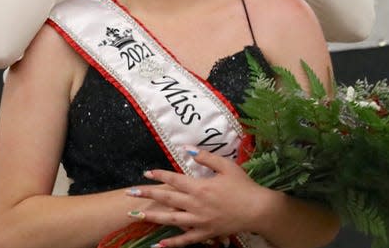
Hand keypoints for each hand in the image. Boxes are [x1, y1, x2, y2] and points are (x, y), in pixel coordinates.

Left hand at [125, 149, 273, 246]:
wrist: (257, 210)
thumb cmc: (243, 186)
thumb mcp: (226, 166)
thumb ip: (205, 157)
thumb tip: (187, 150)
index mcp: (200, 186)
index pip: (174, 179)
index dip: (159, 175)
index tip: (146, 173)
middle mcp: (195, 204)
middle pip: (167, 198)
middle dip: (147, 195)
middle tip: (130, 193)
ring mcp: (199, 221)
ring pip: (171, 219)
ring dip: (152, 217)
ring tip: (136, 215)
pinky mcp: (204, 233)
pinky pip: (185, 240)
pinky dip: (171, 243)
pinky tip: (158, 245)